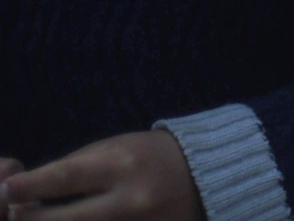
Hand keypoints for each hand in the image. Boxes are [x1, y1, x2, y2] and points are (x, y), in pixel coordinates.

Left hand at [1, 132, 204, 219]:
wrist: (206, 178)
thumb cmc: (150, 156)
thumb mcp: (115, 148)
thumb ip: (73, 169)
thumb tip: (26, 194)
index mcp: (122, 165)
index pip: (65, 177)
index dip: (29, 186)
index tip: (7, 189)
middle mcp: (128, 201)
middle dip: (29, 219)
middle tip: (16, 213)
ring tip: (44, 219)